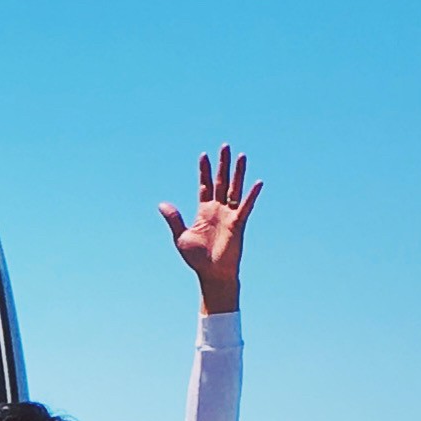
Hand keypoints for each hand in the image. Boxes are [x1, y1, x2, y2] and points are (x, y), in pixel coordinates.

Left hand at [158, 145, 259, 314]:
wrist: (212, 274)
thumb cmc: (197, 259)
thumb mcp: (180, 237)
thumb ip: (174, 219)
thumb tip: (162, 204)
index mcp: (204, 212)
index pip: (204, 185)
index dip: (204, 171)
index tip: (203, 155)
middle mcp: (218, 210)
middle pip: (221, 181)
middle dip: (222, 164)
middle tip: (225, 146)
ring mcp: (229, 215)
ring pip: (234, 188)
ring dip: (238, 172)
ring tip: (241, 155)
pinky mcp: (238, 224)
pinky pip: (245, 206)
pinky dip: (252, 195)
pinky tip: (258, 182)